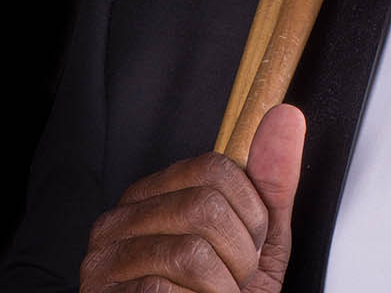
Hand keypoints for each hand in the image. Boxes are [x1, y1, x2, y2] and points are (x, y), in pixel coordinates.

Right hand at [78, 104, 305, 292]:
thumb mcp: (256, 241)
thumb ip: (270, 184)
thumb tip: (286, 116)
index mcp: (153, 196)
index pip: (214, 168)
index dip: (250, 214)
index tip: (248, 244)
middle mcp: (119, 221)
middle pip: (204, 206)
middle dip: (240, 254)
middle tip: (230, 279)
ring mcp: (104, 261)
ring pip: (190, 253)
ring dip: (222, 287)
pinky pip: (165, 291)